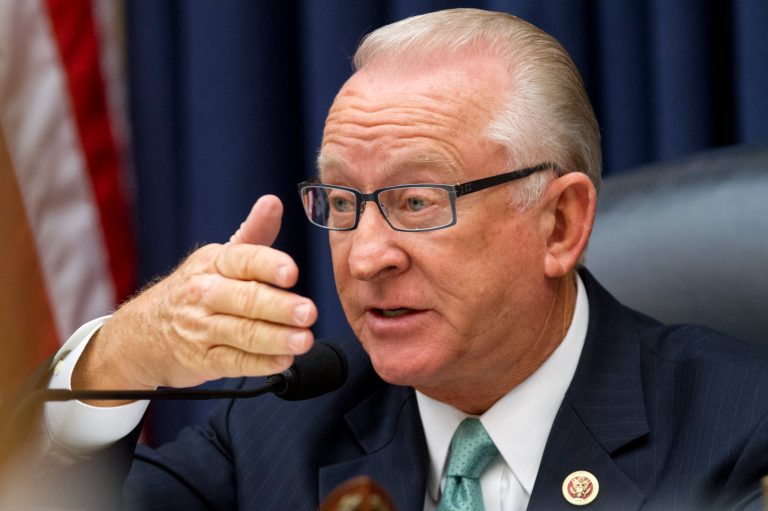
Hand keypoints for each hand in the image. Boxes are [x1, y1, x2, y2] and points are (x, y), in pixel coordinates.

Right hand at [72, 195, 316, 394]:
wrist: (141, 334)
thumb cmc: (195, 290)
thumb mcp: (219, 258)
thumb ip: (254, 233)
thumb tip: (274, 201)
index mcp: (213, 263)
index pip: (243, 260)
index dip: (269, 265)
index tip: (292, 273)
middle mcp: (205, 294)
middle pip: (246, 300)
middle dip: (279, 307)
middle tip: (309, 312)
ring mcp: (201, 329)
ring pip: (243, 333)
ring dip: (276, 338)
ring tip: (304, 340)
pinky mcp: (202, 360)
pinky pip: (234, 362)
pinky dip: (260, 364)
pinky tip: (283, 361)